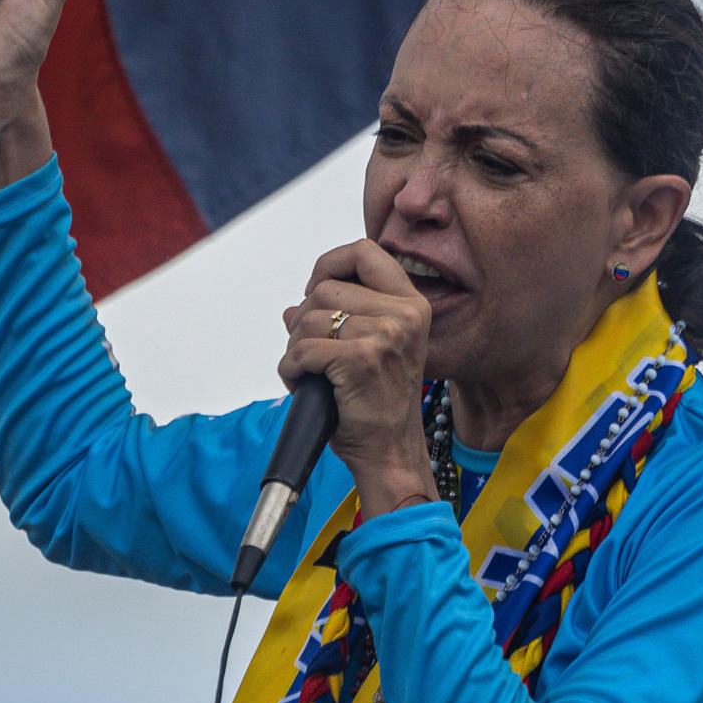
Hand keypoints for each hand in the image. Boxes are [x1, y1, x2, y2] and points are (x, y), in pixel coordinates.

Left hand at [278, 240, 435, 518]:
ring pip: (307, 319)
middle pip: (324, 288)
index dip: (329, 265)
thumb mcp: (375, 349)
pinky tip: (303, 384)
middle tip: (311, 353)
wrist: (389, 452)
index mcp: (412, 304)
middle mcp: (404, 315)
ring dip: (295, 349)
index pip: (364, 250)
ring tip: (310, 373)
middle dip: (304, 321)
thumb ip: (341, 318)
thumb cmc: (378, 404)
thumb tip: (292, 309)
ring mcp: (385, 335)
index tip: (316, 292)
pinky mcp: (360, 359)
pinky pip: (301, 350)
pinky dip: (290, 370)